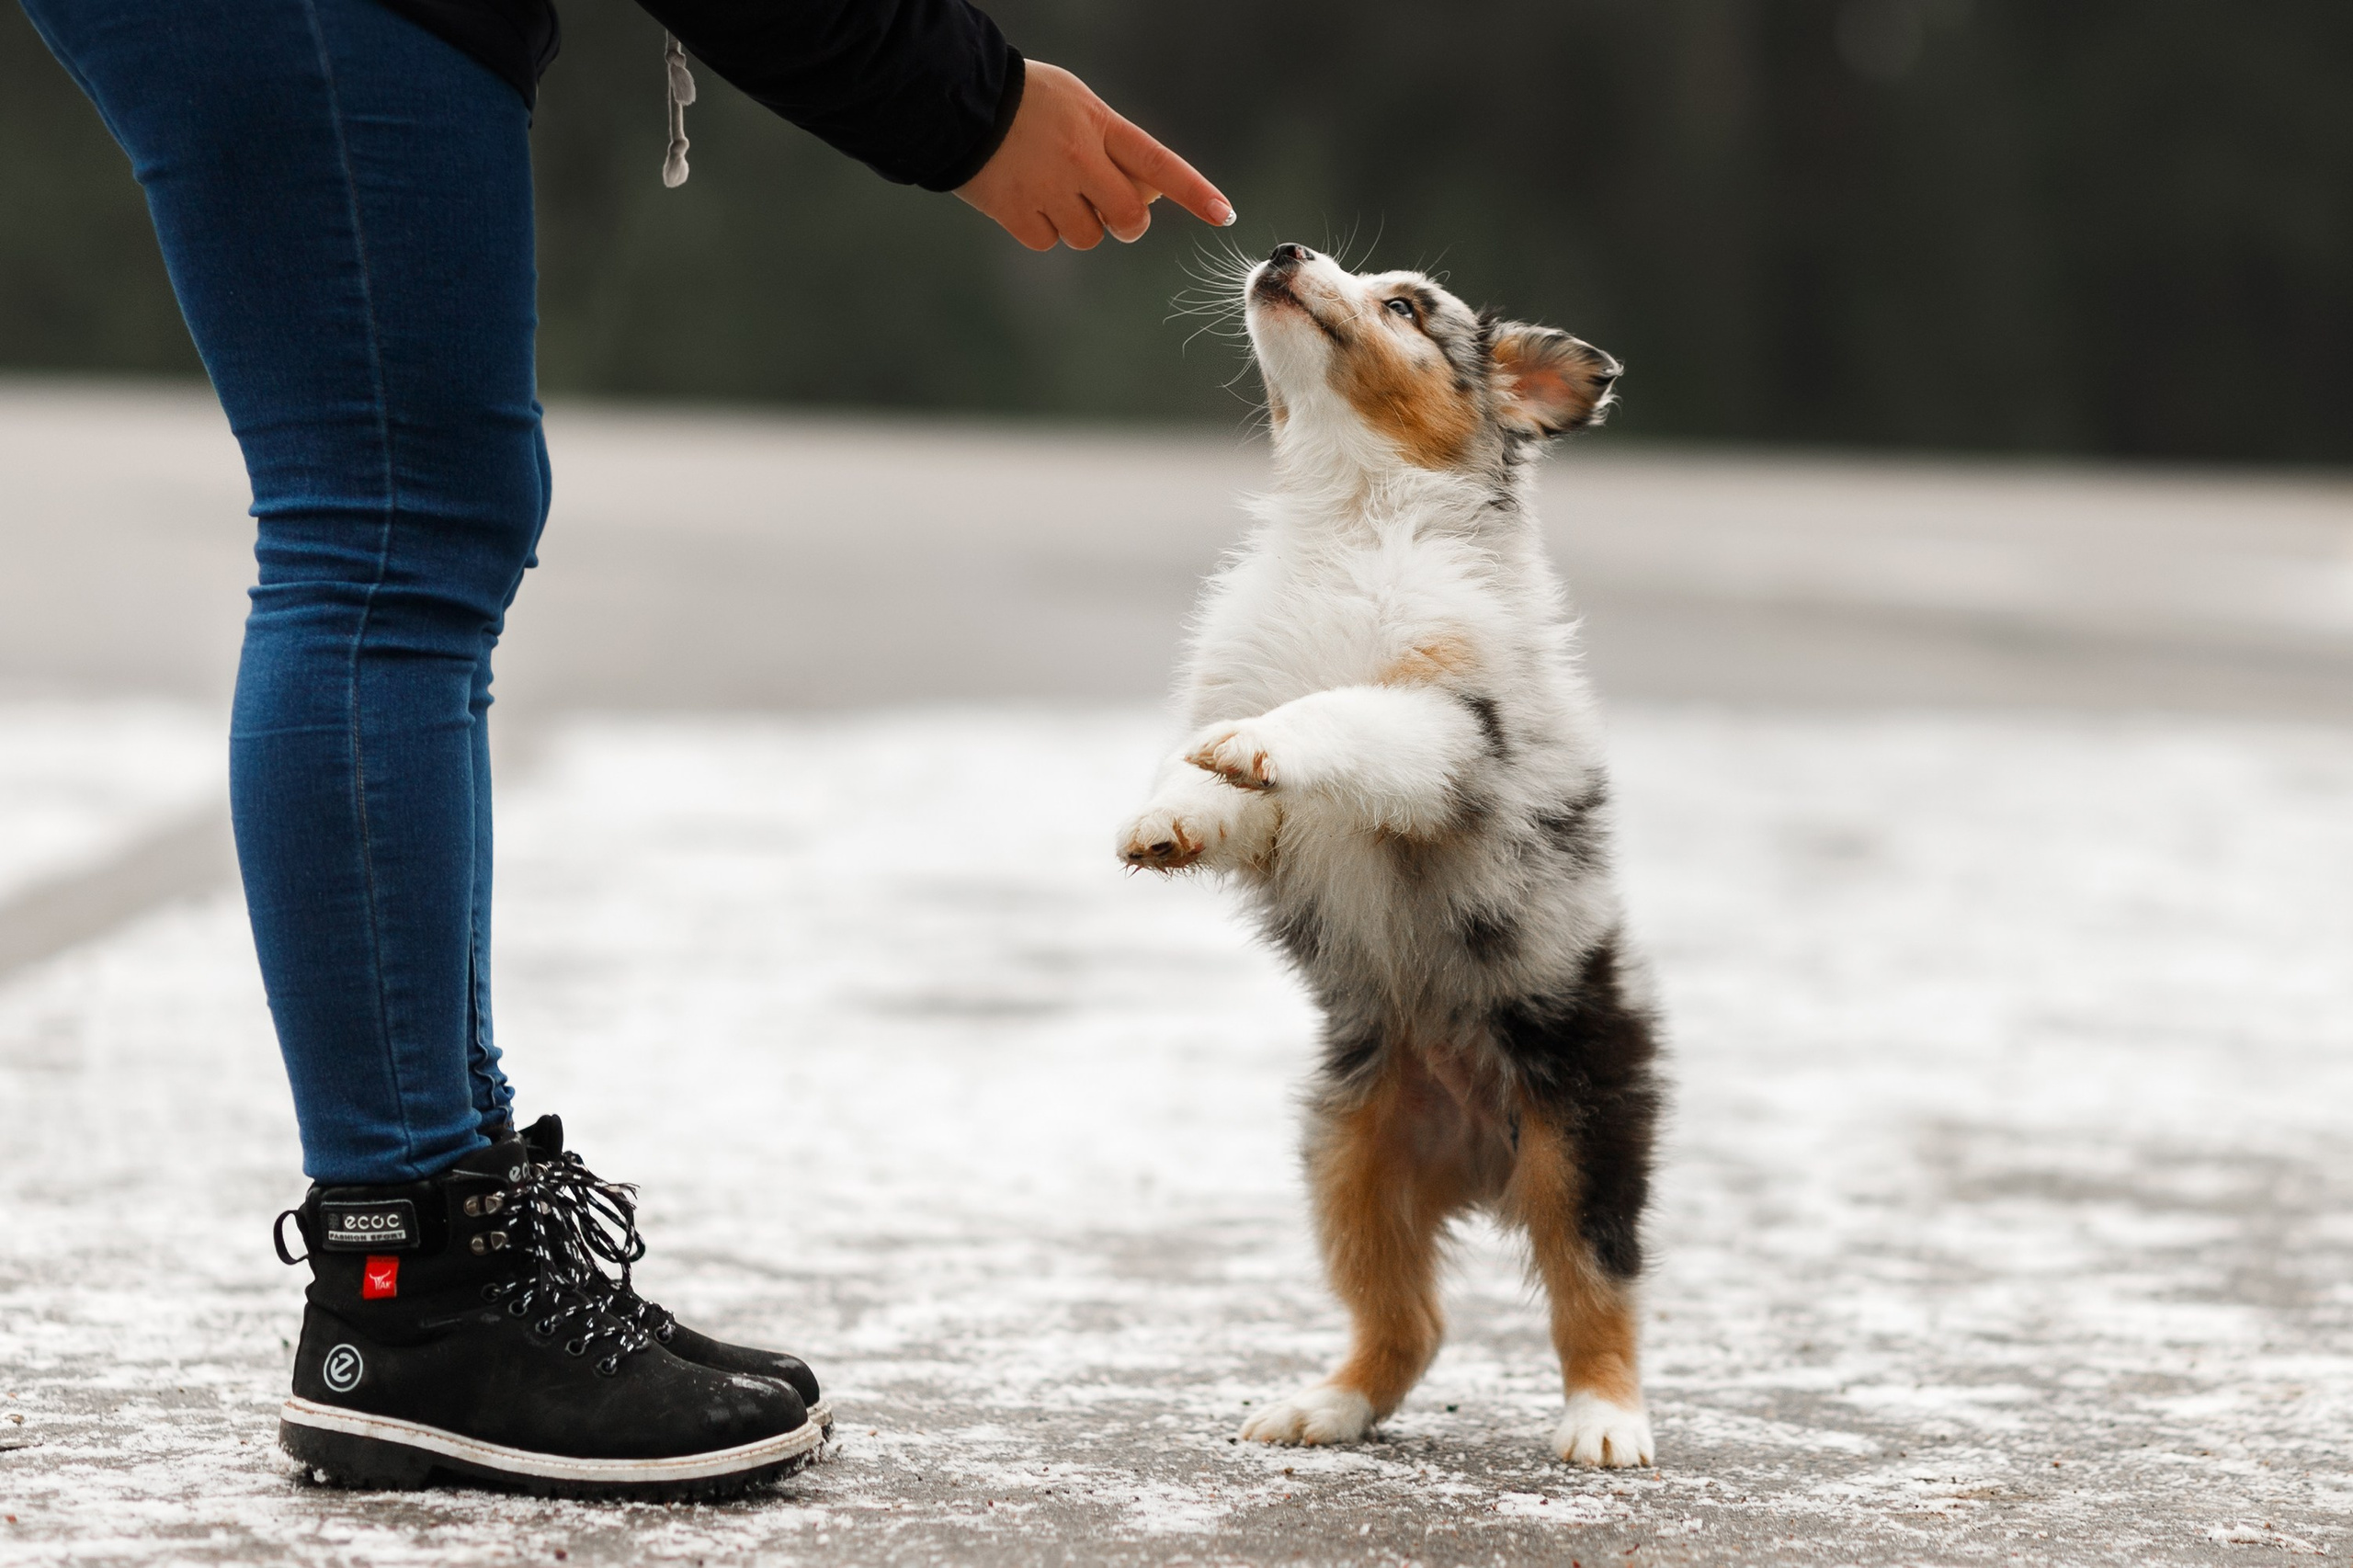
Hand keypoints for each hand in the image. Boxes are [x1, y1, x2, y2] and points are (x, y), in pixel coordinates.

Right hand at [956, 61, 1233, 250]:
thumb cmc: (1026, 102)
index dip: (1194, 191)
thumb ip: (1113, 145)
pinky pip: (1047, 241)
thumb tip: (1145, 195)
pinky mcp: (1014, 211)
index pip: (1159, 163)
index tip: (1224, 213)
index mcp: (1100, 126)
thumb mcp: (1079, 106)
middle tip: (1110, 212)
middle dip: (1126, 224)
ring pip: (1087, 236)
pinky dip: (1039, 229)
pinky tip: (1023, 199)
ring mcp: (1047, 188)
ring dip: (1077, 225)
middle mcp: (1079, 159)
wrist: (957, 101)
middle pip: (1128, 218)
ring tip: (1051, 192)